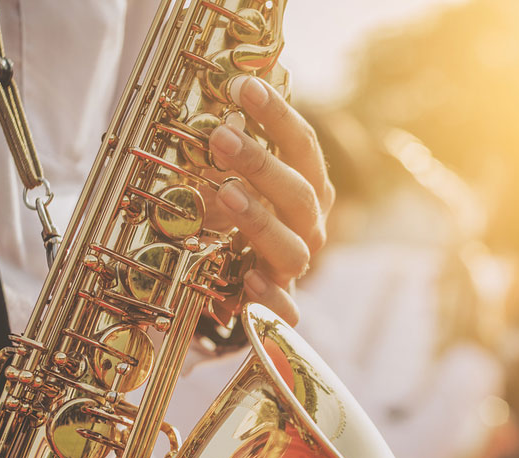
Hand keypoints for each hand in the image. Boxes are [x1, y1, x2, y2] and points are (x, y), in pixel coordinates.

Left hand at [206, 75, 334, 325]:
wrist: (247, 289)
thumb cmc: (241, 225)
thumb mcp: (233, 185)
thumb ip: (228, 159)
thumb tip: (209, 116)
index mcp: (307, 190)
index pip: (303, 147)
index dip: (278, 115)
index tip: (243, 85)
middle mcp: (309, 227)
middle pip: (300, 194)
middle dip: (261, 164)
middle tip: (220, 136)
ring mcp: (295, 268)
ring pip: (293, 248)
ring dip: (261, 222)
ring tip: (227, 195)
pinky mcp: (282, 310)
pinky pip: (287, 311)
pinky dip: (272, 299)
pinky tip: (250, 281)